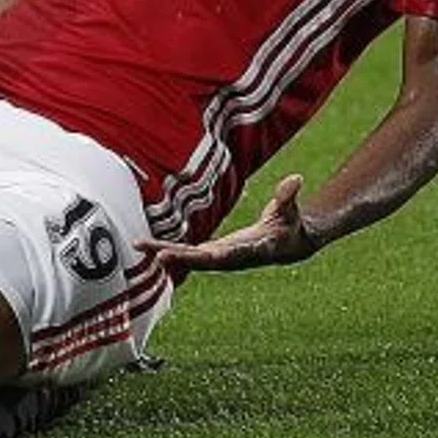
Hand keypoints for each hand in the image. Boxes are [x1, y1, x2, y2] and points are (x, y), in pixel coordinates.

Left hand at [135, 175, 319, 273]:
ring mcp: (220, 256)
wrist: (289, 246)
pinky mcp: (214, 252)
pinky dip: (169, 250)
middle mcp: (231, 257)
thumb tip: (297, 178)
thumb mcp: (291, 212)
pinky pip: (188, 252)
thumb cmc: (291, 226)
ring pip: (189, 257)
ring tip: (141, 245)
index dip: (208, 257)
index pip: (227, 255)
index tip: (194, 256)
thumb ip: (289, 197)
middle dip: (180, 257)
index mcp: (250, 250)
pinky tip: (149, 247)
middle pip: (201, 260)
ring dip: (165, 252)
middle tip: (157, 255)